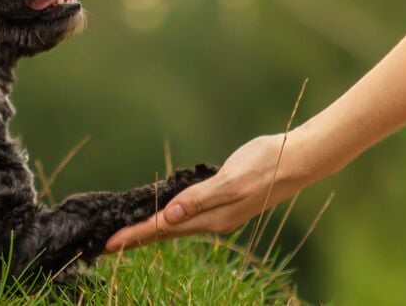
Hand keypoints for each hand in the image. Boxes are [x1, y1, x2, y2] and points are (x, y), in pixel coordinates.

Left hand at [104, 133, 310, 250]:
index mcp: (212, 218)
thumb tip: (170, 216)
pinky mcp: (223, 202)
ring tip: (127, 235)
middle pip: (165, 233)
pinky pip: (188, 214)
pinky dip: (169, 217)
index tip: (109, 245)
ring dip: (150, 230)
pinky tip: (163, 215)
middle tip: (107, 246)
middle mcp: (213, 221)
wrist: (298, 160)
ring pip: (176, 226)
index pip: (163, 229)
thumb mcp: (231, 181)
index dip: (134, 236)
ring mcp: (219, 213)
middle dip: (136, 239)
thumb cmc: (265, 165)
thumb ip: (200, 199)